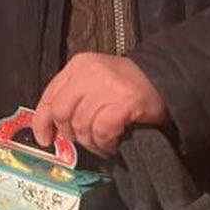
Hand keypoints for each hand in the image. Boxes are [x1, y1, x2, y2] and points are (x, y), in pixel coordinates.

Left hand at [33, 53, 167, 156]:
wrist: (166, 78)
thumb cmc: (127, 85)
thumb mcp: (94, 82)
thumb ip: (73, 98)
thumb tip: (51, 128)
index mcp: (78, 66)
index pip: (50, 95)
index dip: (42, 121)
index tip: (44, 139)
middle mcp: (89, 72)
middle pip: (62, 112)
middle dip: (70, 133)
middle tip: (85, 140)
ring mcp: (107, 86)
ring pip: (81, 124)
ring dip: (91, 142)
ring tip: (102, 143)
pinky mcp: (123, 102)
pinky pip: (101, 130)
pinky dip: (104, 142)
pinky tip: (112, 143)